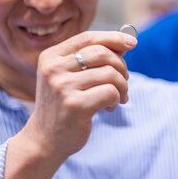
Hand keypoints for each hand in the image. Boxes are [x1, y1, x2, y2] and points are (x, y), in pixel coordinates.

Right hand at [21, 30, 136, 164]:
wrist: (45, 140)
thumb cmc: (63, 105)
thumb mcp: (69, 77)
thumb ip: (92, 60)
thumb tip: (126, 44)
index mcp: (50, 57)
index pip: (88, 38)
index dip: (113, 38)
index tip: (132, 43)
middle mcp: (53, 69)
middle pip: (102, 53)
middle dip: (121, 66)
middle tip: (124, 81)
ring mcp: (62, 87)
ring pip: (110, 73)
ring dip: (122, 86)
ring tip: (118, 97)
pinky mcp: (75, 105)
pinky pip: (111, 92)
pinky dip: (116, 99)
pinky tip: (109, 107)